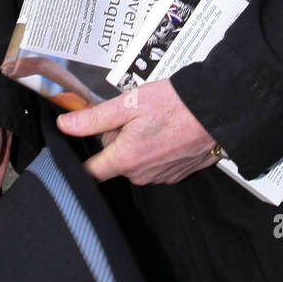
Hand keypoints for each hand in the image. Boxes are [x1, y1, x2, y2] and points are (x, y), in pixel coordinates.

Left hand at [55, 79, 219, 185]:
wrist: (217, 112)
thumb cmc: (176, 105)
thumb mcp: (129, 104)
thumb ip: (93, 118)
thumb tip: (65, 124)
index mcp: (125, 159)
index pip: (90, 173)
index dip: (82, 158)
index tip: (82, 143)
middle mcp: (141, 174)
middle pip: (114, 161)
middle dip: (116, 140)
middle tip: (130, 117)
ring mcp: (160, 177)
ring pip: (134, 162)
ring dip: (136, 144)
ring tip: (152, 121)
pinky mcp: (176, 174)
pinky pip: (154, 164)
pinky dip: (155, 149)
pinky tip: (165, 131)